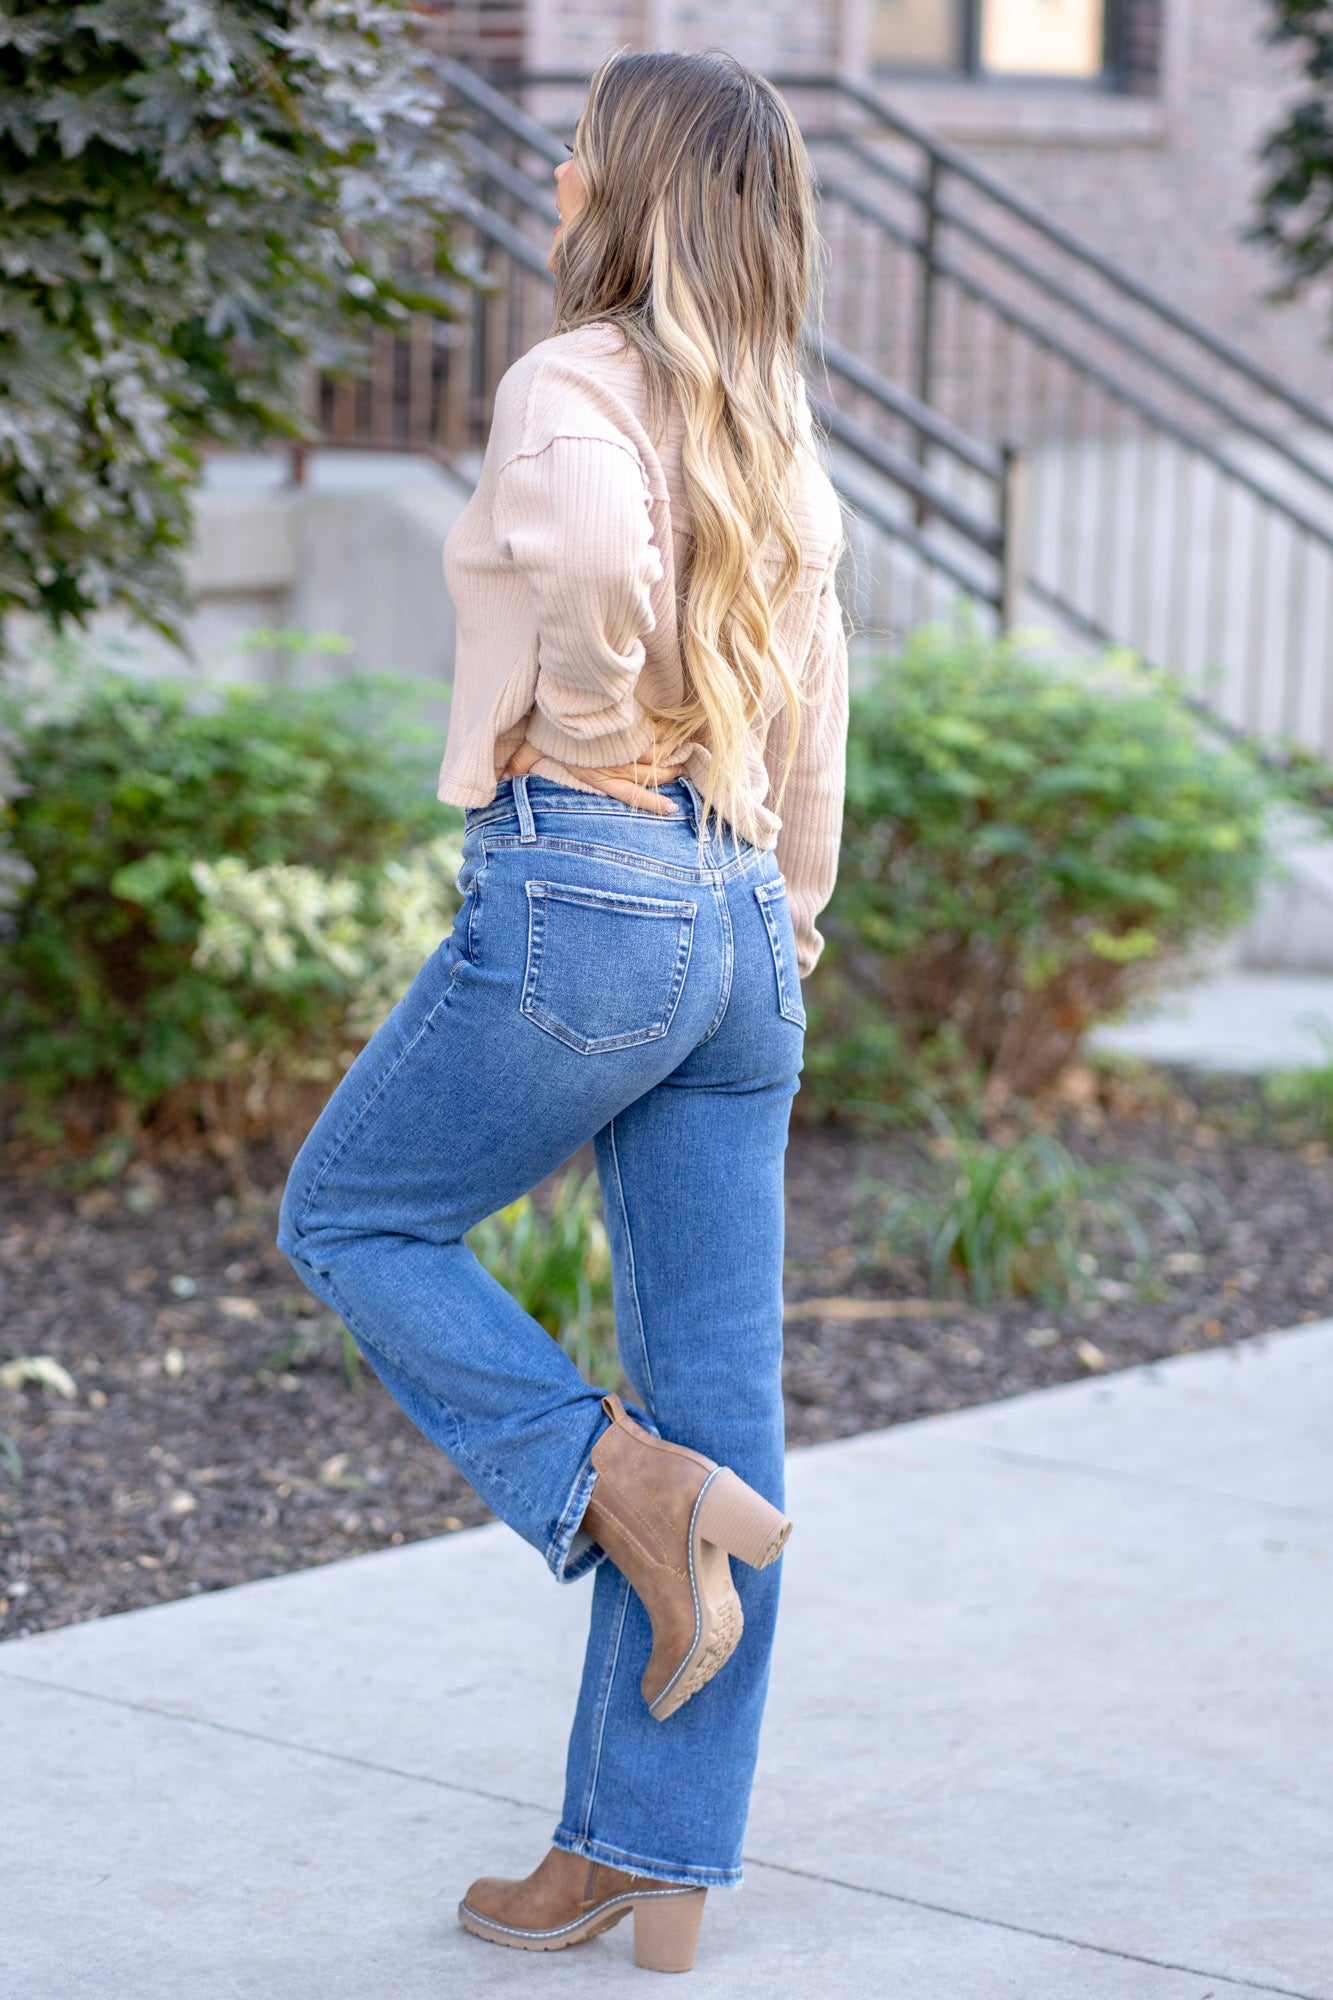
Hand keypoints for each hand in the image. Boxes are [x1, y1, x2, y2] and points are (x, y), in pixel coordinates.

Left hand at [496, 737, 689, 816]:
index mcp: (599, 773)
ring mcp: (631, 743)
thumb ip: (521, 761)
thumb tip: (500, 776)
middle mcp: (619, 762)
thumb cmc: (551, 724)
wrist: (572, 696)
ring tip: (684, 754)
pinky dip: (673, 734)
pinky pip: (662, 733)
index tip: (672, 810)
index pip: (631, 794)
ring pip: (661, 755)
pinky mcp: (637, 723)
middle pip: (654, 774)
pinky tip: (681, 732)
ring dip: (675, 755)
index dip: (652, 803)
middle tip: (680, 773)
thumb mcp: (534, 745)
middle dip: (670, 774)